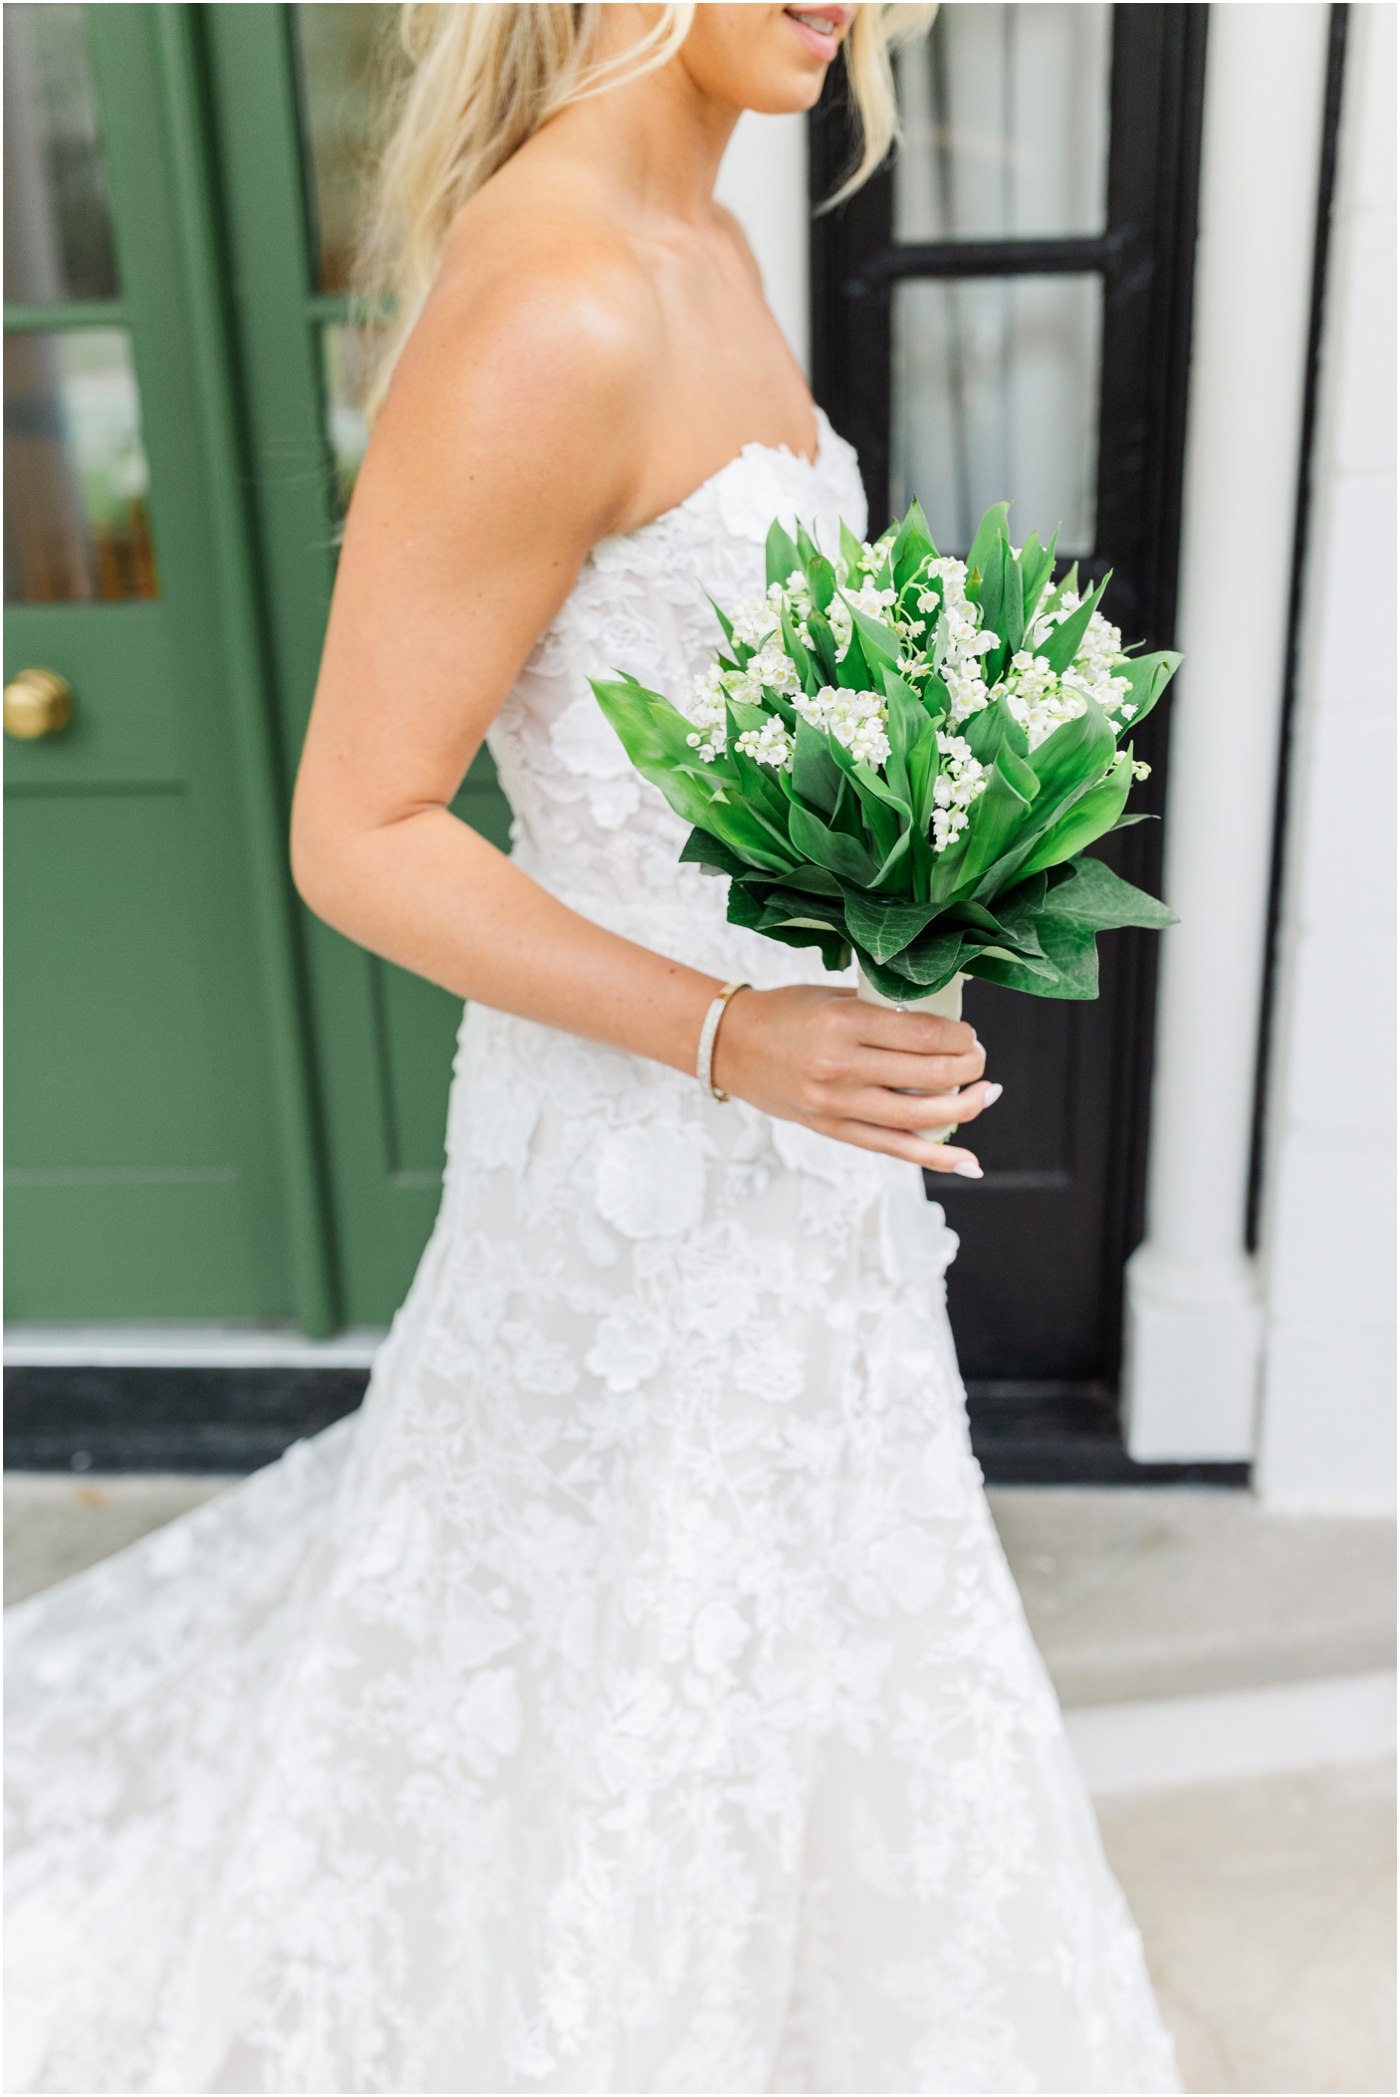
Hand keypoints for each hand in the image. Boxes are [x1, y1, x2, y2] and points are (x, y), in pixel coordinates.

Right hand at [710, 984, 1000, 1176]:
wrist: (731, 1046)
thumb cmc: (786, 1013)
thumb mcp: (835, 997)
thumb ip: (884, 1009)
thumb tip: (942, 1018)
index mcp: (845, 1024)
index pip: (925, 1034)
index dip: (961, 1036)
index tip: (969, 1034)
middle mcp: (843, 1068)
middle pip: (931, 1075)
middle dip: (969, 1067)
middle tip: (979, 1059)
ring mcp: (838, 1105)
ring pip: (920, 1117)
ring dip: (964, 1107)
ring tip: (984, 1095)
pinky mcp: (833, 1130)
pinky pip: (895, 1148)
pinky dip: (936, 1157)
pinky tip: (969, 1160)